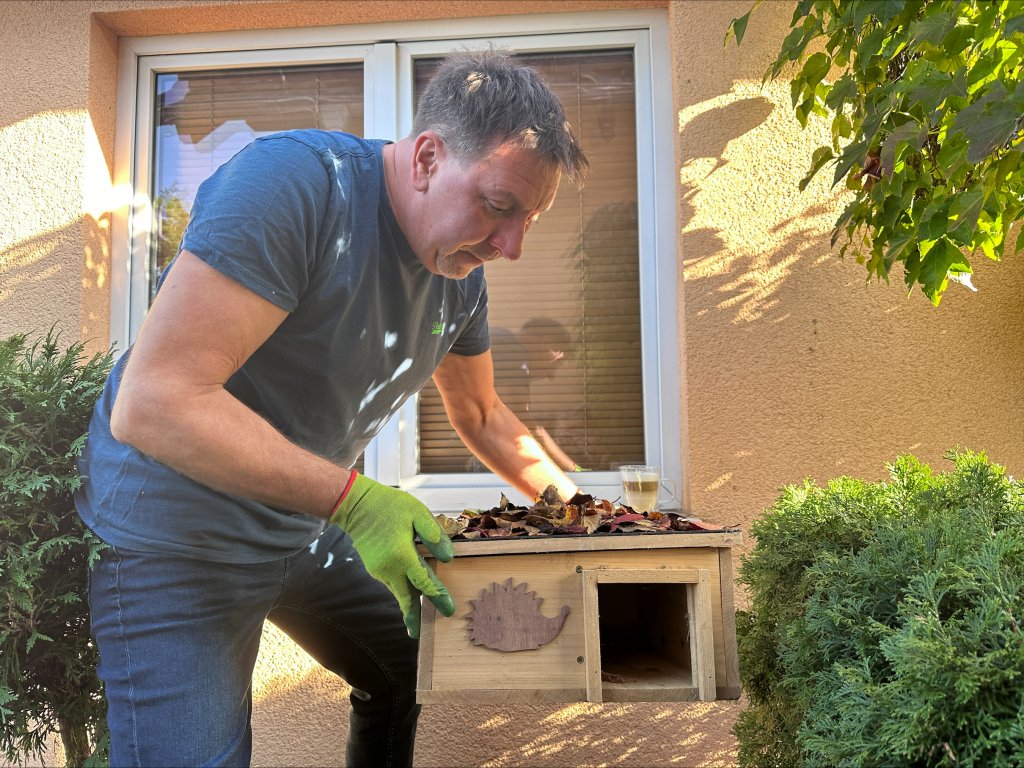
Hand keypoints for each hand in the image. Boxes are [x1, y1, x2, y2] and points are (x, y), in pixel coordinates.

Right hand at [330, 473, 454, 637]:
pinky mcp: (374, 568)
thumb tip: (448, 558)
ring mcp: (379, 570)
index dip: (436, 595)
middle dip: (414, 617)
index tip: (448, 609)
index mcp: (401, 555)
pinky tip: (410, 595)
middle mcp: (389, 568)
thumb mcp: (416, 513)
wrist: (356, 506)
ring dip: (409, 604)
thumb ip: (433, 535)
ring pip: (398, 592)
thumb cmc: (389, 506)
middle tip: (421, 633)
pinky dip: (402, 591)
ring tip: (419, 619)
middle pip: (405, 598)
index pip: (423, 582)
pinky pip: (392, 583)